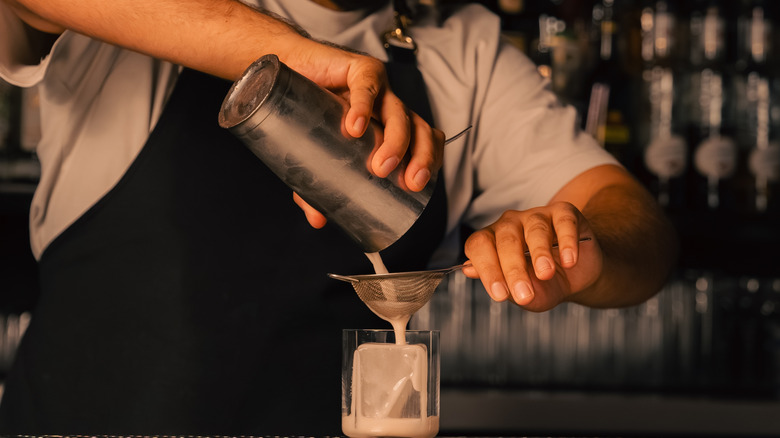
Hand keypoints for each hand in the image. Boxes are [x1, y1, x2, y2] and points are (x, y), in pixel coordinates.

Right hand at [286, 43, 444, 226]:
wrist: (282, 74)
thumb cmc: (308, 113)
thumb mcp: (316, 154)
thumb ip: (317, 186)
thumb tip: (317, 220)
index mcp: (389, 126)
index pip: (424, 142)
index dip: (429, 162)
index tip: (417, 187)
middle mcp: (388, 107)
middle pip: (419, 130)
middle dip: (420, 158)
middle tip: (407, 182)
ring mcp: (376, 88)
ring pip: (399, 112)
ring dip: (395, 140)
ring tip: (379, 165)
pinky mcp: (357, 68)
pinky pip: (367, 86)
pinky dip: (363, 106)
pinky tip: (354, 126)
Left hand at [462, 202, 603, 311]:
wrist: (576, 278)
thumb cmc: (542, 285)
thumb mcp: (521, 294)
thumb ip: (500, 284)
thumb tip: (469, 270)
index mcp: (492, 241)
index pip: (479, 246)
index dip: (487, 269)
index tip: (500, 295)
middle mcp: (510, 225)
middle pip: (506, 240)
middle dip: (514, 269)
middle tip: (524, 294)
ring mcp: (537, 216)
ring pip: (534, 229)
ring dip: (539, 253)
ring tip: (546, 274)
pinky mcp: (564, 214)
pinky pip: (563, 222)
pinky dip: (566, 241)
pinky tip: (569, 261)